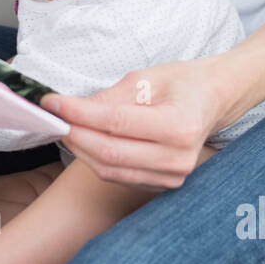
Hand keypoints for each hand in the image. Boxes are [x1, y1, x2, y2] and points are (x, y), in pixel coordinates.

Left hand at [41, 58, 224, 188]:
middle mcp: (178, 158)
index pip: (115, 122)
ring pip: (109, 170)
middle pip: (109, 153)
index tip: (51, 103)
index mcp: (178, 126)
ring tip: (64, 127)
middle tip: (51, 117)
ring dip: (80, 149)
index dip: (78, 113)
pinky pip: (119, 176)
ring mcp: (172, 177)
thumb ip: (108, 98)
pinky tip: (84, 141)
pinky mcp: (163, 185)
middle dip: (74, 134)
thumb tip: (70, 110)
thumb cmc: (182, 84)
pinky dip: (95, 160)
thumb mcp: (145, 78)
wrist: (213, 101)